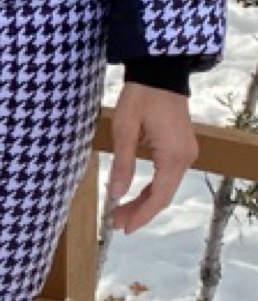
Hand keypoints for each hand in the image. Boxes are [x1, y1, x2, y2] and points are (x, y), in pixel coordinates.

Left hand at [108, 83, 198, 234]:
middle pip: (163, 196)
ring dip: (144, 202)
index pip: (158, 196)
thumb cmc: (141, 96)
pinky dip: (151, 189)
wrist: (160, 71)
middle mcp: (185, 157)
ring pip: (165, 188)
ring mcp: (186, 152)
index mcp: (173, 156)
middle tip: (115, 224)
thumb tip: (115, 195)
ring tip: (120, 213)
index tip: (123, 229)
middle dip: (140, 212)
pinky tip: (134, 197)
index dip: (141, 215)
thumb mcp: (124, 131)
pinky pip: (167, 177)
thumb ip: (122, 164)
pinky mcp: (181, 148)